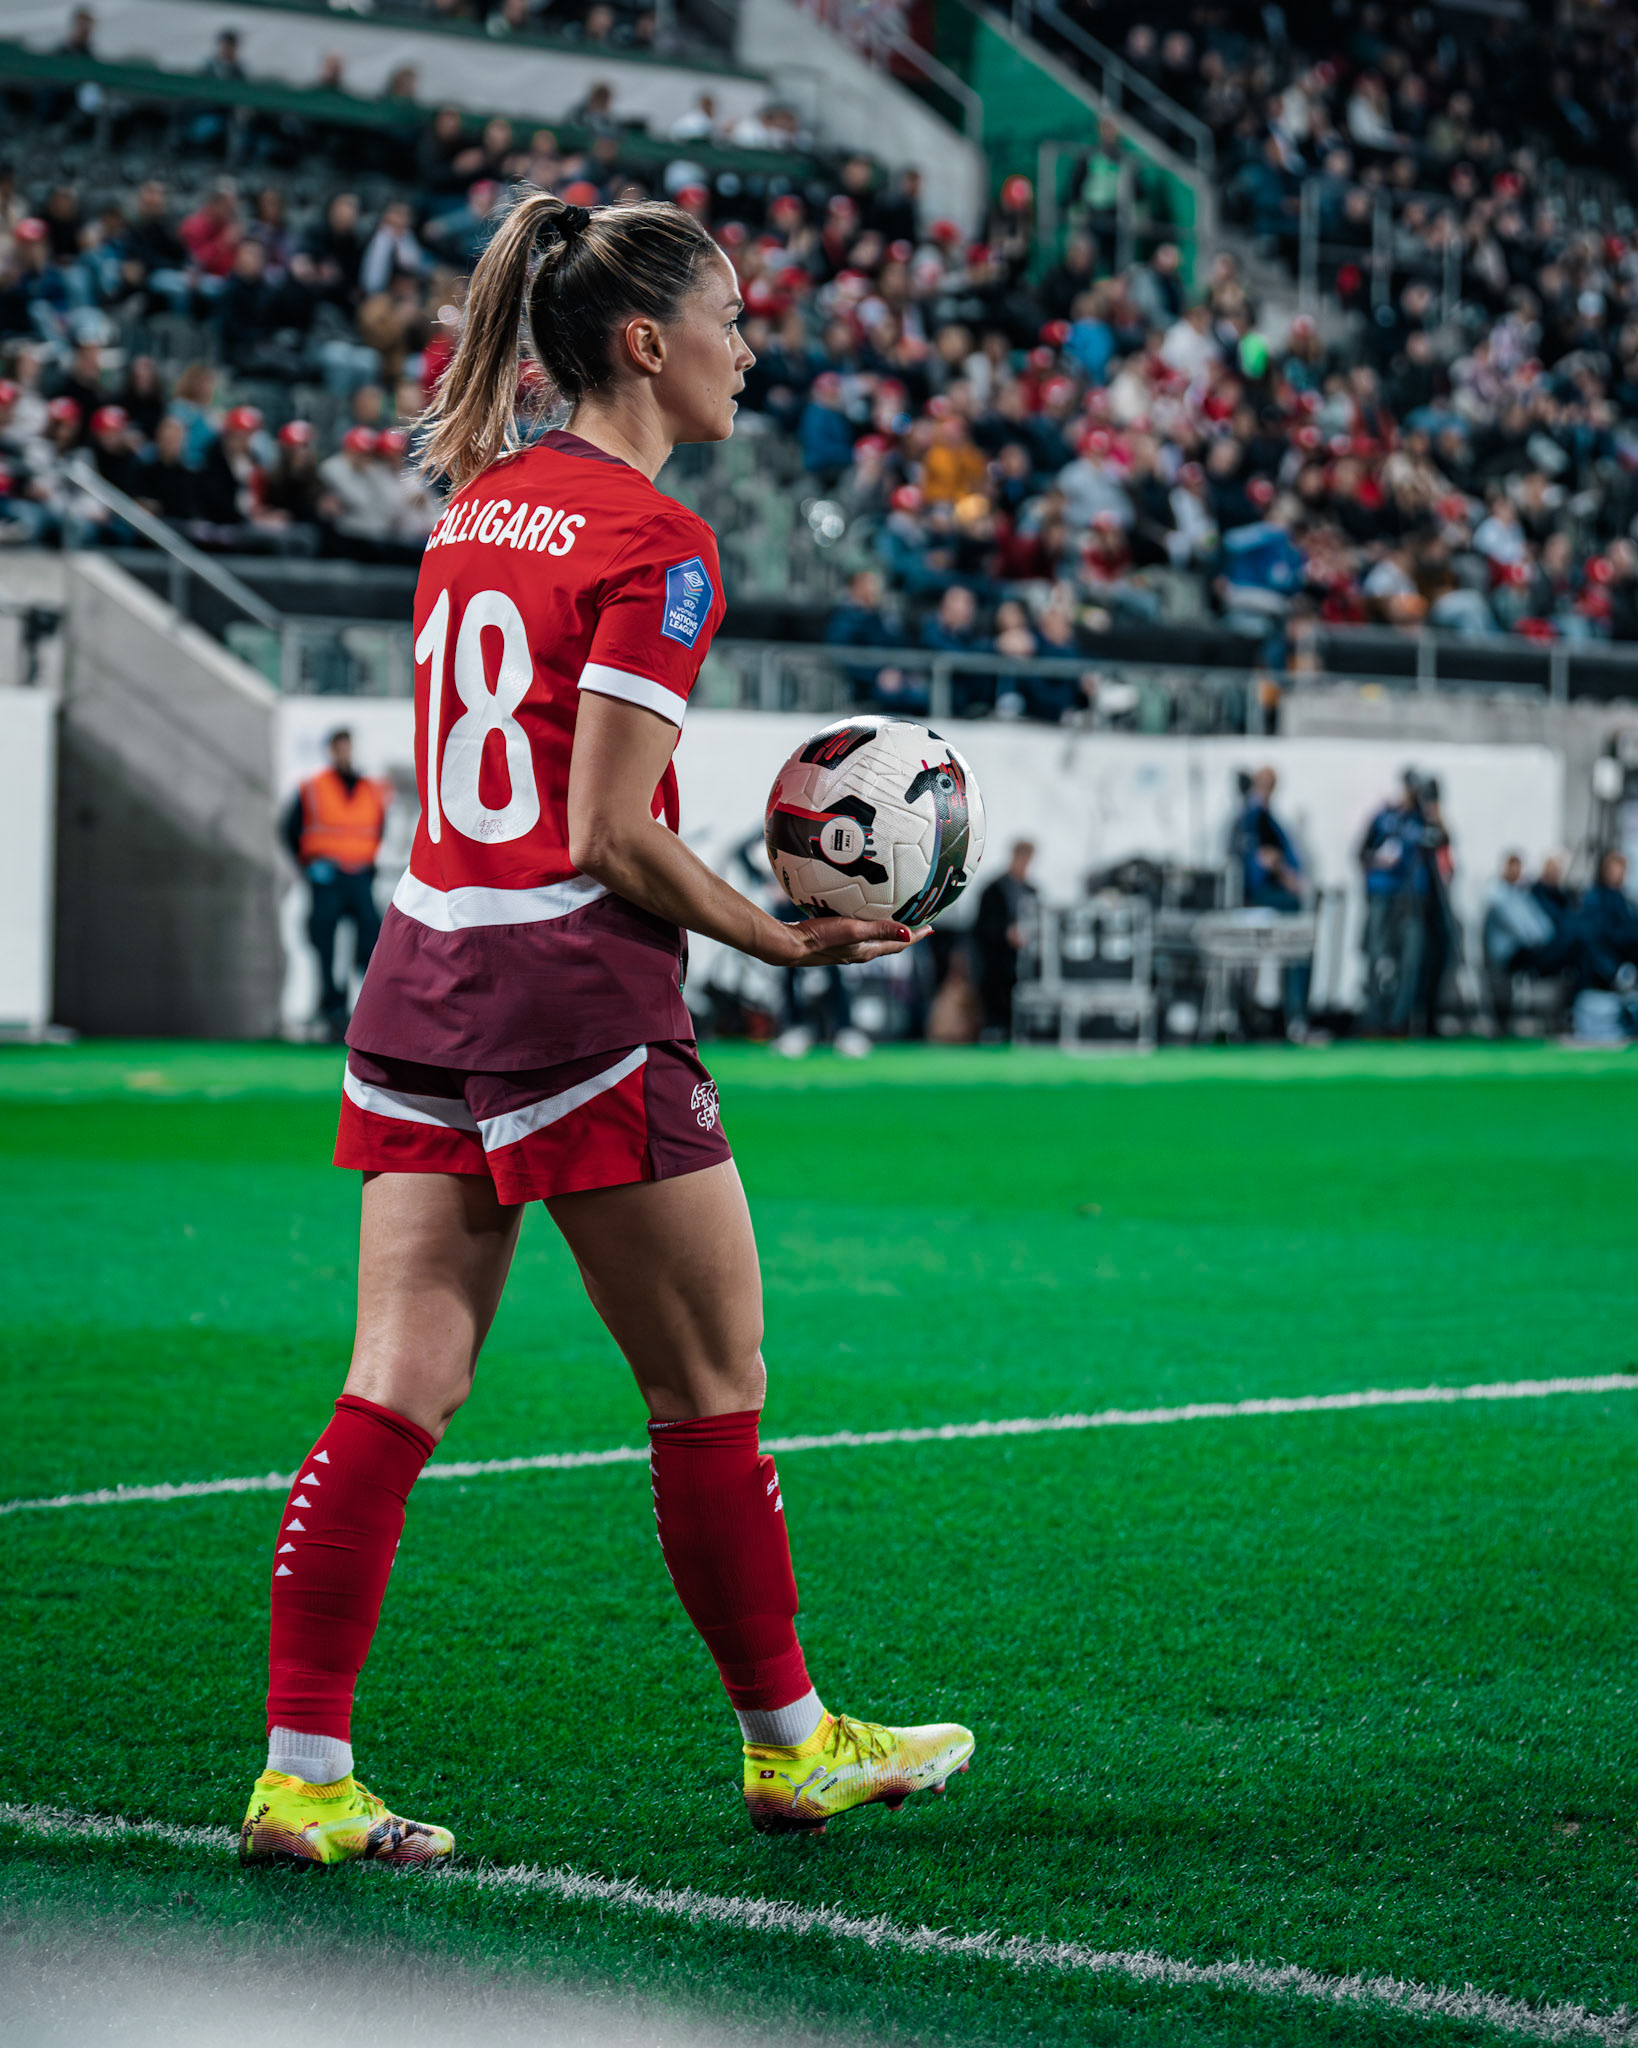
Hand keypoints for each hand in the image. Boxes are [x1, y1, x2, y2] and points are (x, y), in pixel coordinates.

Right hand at [762, 916, 930, 966]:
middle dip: (904, 934)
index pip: (899, 945)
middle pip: (888, 943)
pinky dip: (866, 926)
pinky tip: (858, 914)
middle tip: (916, 921)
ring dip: (885, 930)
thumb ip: (880, 930)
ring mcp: (845, 949)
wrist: (789, 945)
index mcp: (867, 951)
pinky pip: (856, 934)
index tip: (931, 928)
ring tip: (892, 917)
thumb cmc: (821, 937)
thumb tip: (910, 933)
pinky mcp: (832, 942)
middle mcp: (858, 953)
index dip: (915, 937)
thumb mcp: (854, 931)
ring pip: (872, 939)